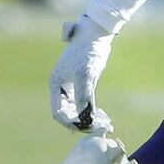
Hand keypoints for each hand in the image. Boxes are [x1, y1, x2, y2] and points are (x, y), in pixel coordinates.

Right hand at [50, 16, 116, 134]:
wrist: (95, 34)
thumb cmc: (88, 52)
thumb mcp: (86, 75)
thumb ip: (84, 97)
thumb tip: (85, 119)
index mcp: (56, 85)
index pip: (59, 113)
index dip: (72, 123)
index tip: (88, 128)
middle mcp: (61, 88)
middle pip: (69, 114)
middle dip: (84, 123)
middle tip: (102, 129)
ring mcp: (71, 86)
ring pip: (78, 111)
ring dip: (91, 120)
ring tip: (107, 126)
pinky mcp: (82, 84)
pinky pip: (85, 104)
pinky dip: (94, 112)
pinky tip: (105, 118)